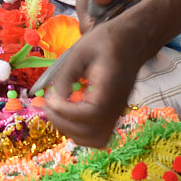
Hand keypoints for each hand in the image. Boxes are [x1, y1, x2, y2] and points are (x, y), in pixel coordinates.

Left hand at [41, 0, 154, 147]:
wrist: (133, 40)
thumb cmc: (106, 40)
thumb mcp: (81, 50)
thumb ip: (66, 76)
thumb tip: (53, 99)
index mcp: (111, 87)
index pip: (91, 114)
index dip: (67, 111)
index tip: (51, 98)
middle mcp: (117, 105)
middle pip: (93, 134)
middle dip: (64, 125)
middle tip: (47, 107)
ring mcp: (117, 112)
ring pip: (96, 140)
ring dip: (72, 132)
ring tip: (56, 112)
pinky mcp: (114, 114)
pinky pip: (98, 135)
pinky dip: (81, 132)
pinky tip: (68, 113)